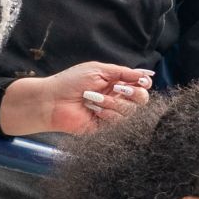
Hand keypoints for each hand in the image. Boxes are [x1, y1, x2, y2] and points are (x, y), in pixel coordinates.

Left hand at [0, 63, 152, 135]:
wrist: (52, 101)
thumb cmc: (70, 82)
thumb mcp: (98, 70)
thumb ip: (123, 73)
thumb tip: (147, 74)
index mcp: (115, 82)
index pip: (140, 84)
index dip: (144, 83)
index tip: (141, 81)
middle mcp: (116, 98)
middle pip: (142, 99)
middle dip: (133, 93)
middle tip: (119, 89)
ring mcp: (111, 113)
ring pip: (130, 111)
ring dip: (113, 103)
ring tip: (94, 98)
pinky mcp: (105, 127)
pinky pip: (118, 123)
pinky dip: (107, 114)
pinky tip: (94, 110)